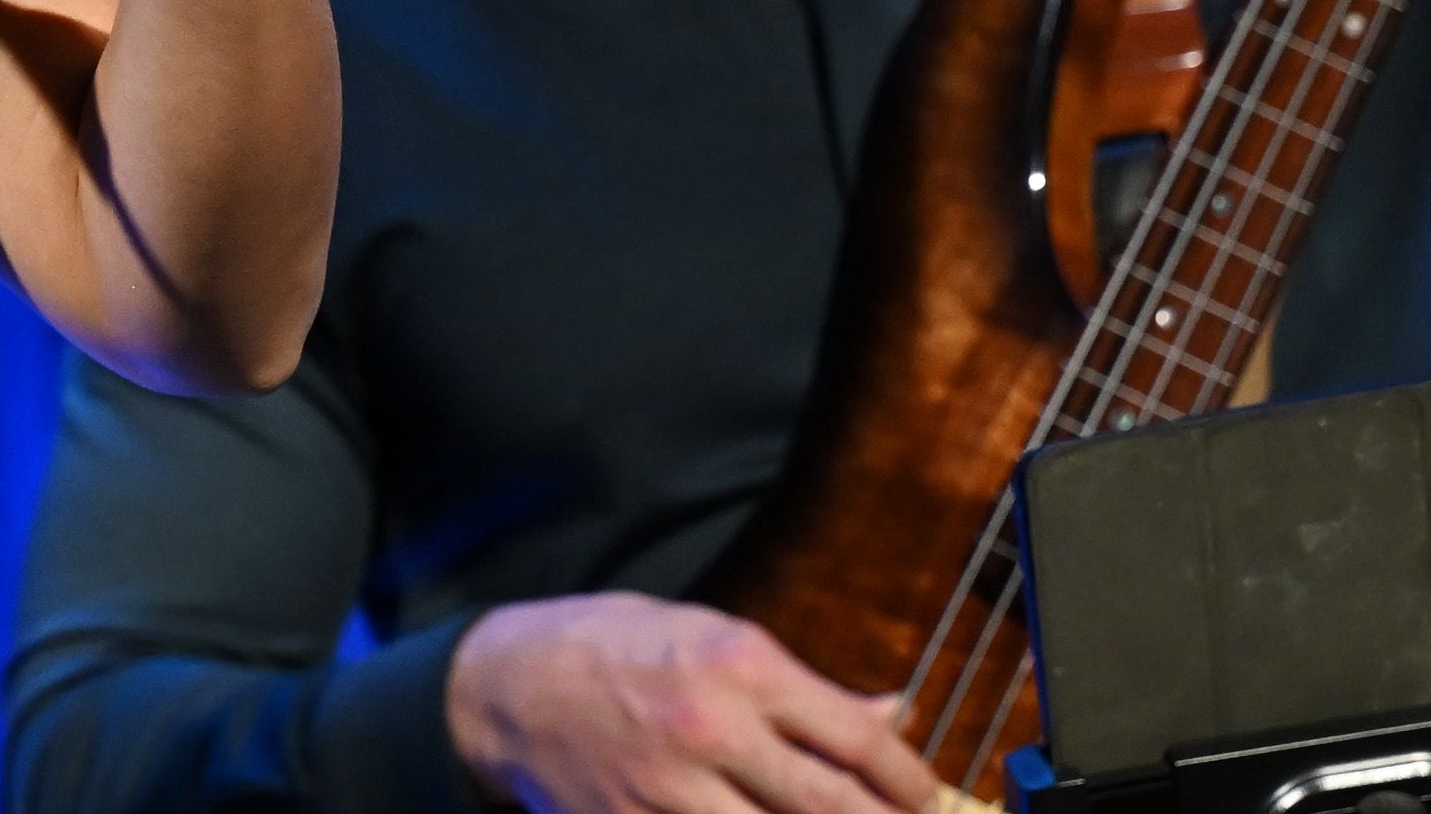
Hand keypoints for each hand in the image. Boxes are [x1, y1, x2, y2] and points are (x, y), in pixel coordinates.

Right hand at [446, 593, 942, 813]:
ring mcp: (673, 792)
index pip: (853, 738)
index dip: (907, 777)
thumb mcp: (707, 634)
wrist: (507, 687)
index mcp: (736, 664)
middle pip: (833, 806)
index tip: (922, 793)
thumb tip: (889, 714)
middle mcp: (711, 729)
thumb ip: (802, 684)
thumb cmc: (611, 647)